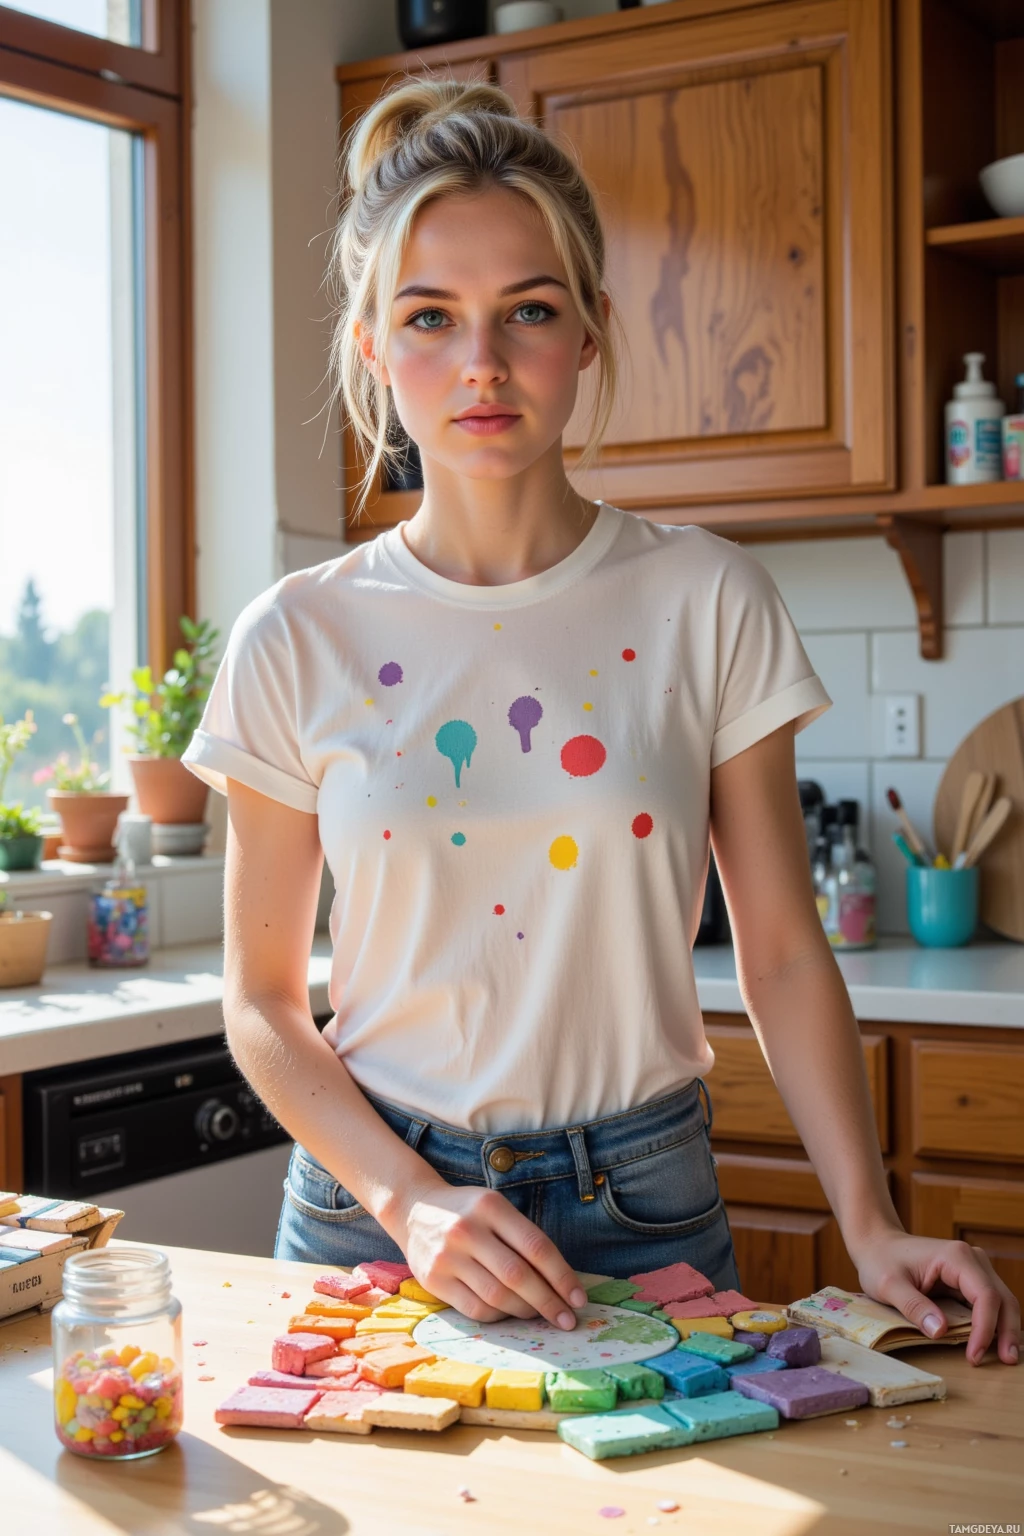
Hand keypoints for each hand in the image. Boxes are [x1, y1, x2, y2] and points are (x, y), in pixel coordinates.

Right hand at [390, 1176, 587, 1329]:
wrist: (414, 1209)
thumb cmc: (467, 1211)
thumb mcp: (495, 1208)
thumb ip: (522, 1238)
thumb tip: (560, 1282)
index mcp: (491, 1207)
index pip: (536, 1246)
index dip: (562, 1276)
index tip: (579, 1298)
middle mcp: (467, 1229)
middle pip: (518, 1276)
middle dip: (549, 1302)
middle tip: (567, 1320)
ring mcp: (447, 1256)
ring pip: (497, 1296)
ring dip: (525, 1311)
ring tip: (538, 1314)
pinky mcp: (433, 1279)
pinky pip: (475, 1309)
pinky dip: (498, 1316)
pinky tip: (508, 1313)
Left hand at [852, 1227, 1019, 1365]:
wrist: (877, 1244)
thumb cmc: (880, 1261)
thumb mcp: (888, 1285)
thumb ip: (914, 1306)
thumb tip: (941, 1331)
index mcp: (956, 1257)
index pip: (985, 1295)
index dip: (985, 1328)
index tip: (973, 1356)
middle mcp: (972, 1259)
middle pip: (1002, 1298)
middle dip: (1008, 1331)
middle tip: (1006, 1361)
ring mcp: (973, 1269)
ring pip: (1002, 1301)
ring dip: (1006, 1329)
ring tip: (1005, 1357)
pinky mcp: (969, 1280)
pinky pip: (989, 1304)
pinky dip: (995, 1323)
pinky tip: (994, 1344)